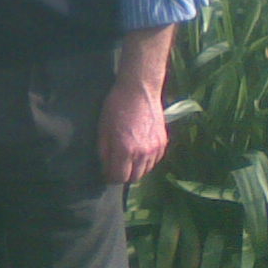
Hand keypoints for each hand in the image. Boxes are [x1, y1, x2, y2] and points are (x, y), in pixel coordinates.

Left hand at [98, 24, 176, 183]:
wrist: (139, 90)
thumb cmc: (116, 107)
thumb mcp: (103, 129)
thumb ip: (104, 152)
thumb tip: (105, 167)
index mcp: (125, 150)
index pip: (120, 177)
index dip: (111, 177)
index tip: (107, 173)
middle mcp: (143, 153)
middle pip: (134, 178)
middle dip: (124, 176)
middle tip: (117, 167)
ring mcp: (155, 149)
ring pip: (146, 171)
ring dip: (136, 169)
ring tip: (128, 159)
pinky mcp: (163, 143)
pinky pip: (155, 161)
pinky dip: (147, 161)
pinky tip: (139, 152)